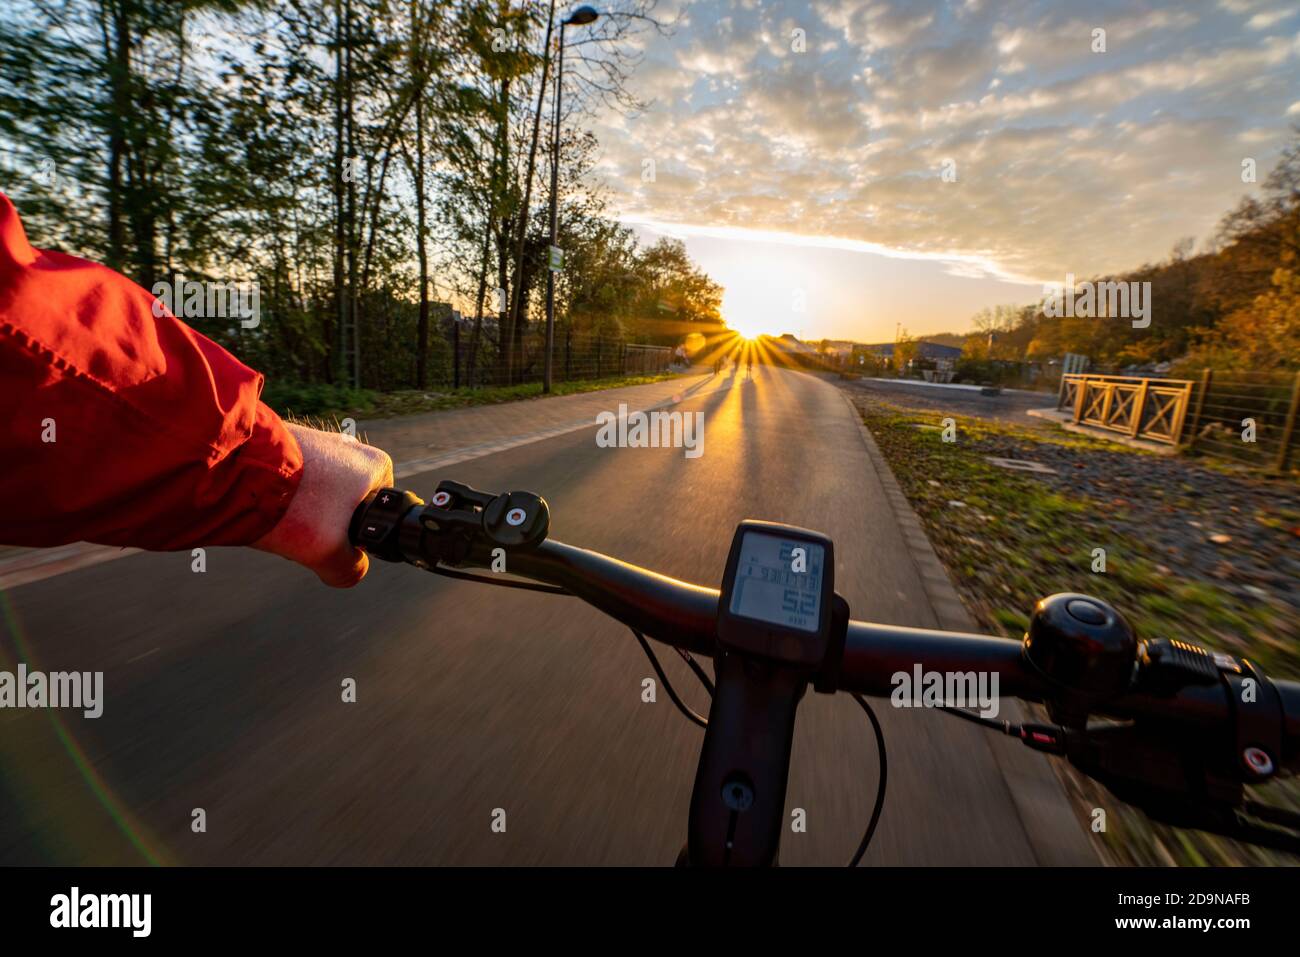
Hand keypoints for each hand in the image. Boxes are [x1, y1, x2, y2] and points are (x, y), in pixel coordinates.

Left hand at [253, 423, 393, 586]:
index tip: (330, 540)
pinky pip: (293, 479)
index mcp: (375, 466)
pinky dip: (281, 496)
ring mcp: (318, 440)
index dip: (354, 537)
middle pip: (344, 505)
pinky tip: (266, 506)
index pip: (377, 514)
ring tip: (280, 519)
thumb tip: (350, 570)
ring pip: (316, 494)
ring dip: (300, 513)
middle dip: (324, 524)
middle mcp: (351, 446)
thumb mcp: (329, 553)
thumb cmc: (293, 507)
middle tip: (302, 532)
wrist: (236, 470)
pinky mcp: (287, 440)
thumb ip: (349, 569)